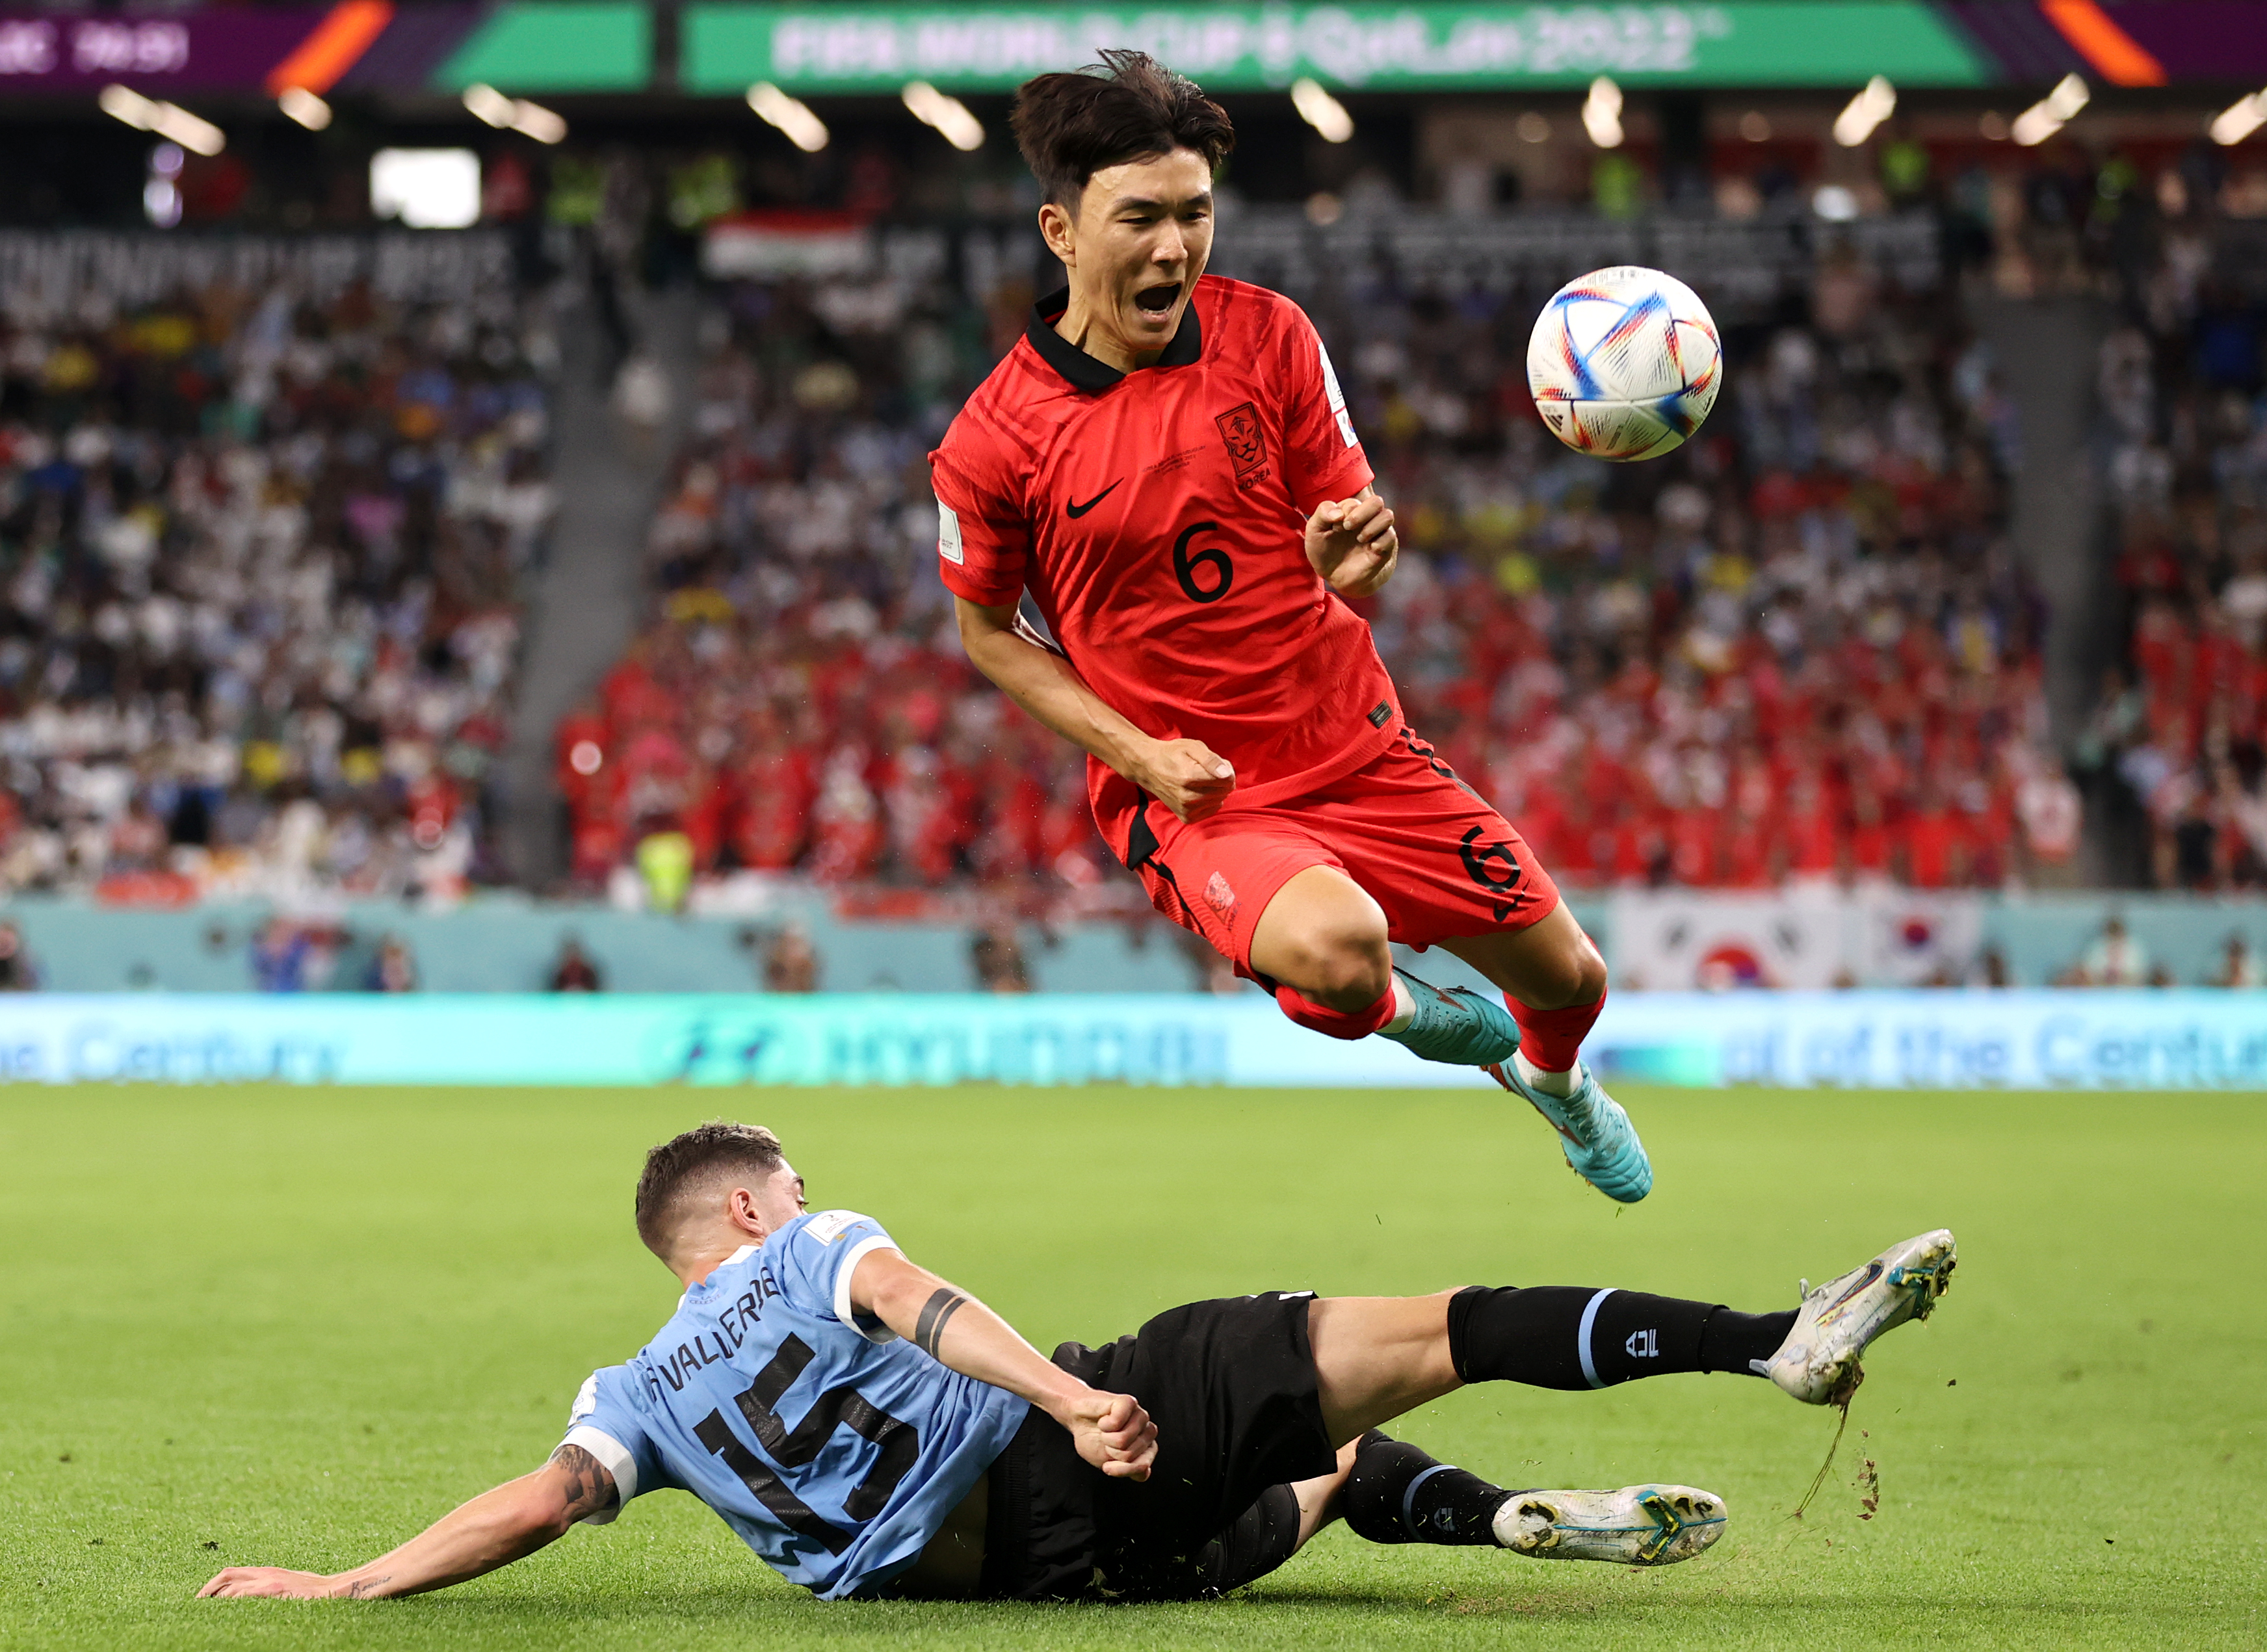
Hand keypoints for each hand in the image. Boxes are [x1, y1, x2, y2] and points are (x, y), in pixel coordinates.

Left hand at [199, 1567, 356, 1598]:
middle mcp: (265, 1573)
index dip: (212, 1585)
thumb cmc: (314, 1591)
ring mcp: (270, 1581)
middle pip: (226, 1575)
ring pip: (232, 1587)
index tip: (201, 1599)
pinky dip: (231, 1602)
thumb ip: (270, 1588)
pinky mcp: (275, 1590)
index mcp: (267, 1572)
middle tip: (194, 1606)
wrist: (335, 1589)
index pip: (231, 1573)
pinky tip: (224, 1614)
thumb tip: (252, 1600)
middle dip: (206, 1590)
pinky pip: (245, 1595)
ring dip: (215, 1600)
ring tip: (204, 1613)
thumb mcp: (288, 1585)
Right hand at [1055, 1387, 1156, 1481]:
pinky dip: (1104, 1424)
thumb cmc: (1092, 1439)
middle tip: (1105, 1440)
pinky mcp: (1130, 1402)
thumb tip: (1145, 1467)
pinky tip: (1104, 1419)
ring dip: (1106, 1438)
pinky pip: (1117, 1422)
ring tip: (1105, 1429)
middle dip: (1110, 1451)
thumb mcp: (1107, 1465)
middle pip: (1129, 1455)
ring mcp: (1140, 1416)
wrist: (1076, 1418)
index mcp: (1144, 1450)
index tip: (1107, 1464)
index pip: (1143, 1470)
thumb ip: (1128, 1469)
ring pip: (1123, 1440)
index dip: (1121, 1470)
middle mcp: (1147, 1433)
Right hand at [1128, 737, 1235, 823]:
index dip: (1226, 769)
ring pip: (1220, 800)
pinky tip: (1200, 791)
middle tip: (1207, 770)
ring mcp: (1186, 809)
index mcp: (1189, 777)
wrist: (1148, 768)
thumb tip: (1226, 774)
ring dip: (1216, 789)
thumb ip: (1211, 759)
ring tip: (1201, 780)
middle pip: (1225, 791)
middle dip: (1222, 779)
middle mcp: (1187, 797)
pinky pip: (1212, 809)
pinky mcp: (1186, 817)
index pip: (1226, 779)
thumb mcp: (1192, 746)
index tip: (1216, 763)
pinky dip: (1211, 800)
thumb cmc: (1172, 754)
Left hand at [1305, 488, 1397, 597]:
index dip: (1345, 511)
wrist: (1334, 577)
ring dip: (1372, 525)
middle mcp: (1366, 519)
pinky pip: (1390, 538)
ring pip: (1387, 516)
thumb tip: (1339, 513)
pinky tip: (1370, 548)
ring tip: (1359, 539)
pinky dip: (1380, 541)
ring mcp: (1377, 533)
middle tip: (1348, 527)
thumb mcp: (1315, 531)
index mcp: (1349, 511)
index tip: (1334, 527)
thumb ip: (1323, 513)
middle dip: (1362, 512)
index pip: (1354, 501)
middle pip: (1376, 502)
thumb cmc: (1324, 551)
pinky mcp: (1384, 548)